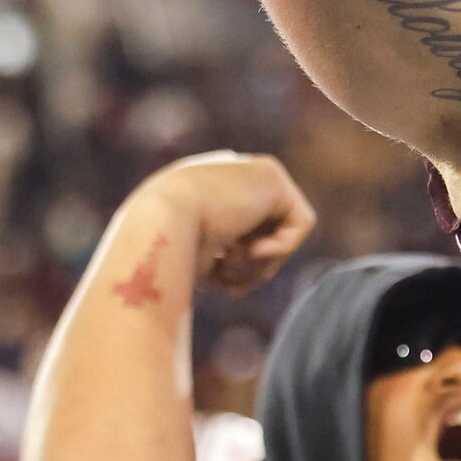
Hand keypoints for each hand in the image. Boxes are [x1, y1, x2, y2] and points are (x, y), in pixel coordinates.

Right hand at [136, 152, 315, 292]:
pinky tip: (251, 247)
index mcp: (204, 196)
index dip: (243, 265)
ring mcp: (249, 172)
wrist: (159, 227)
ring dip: (264, 258)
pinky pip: (301, 222)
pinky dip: (283, 247)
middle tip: (236, 283)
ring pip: (283, 229)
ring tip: (233, 259)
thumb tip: (261, 271)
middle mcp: (228, 180)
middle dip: (256, 265)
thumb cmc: (170, 253)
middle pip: (266, 233)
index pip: (243, 234)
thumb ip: (233, 261)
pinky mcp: (271, 174)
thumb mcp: (204, 264)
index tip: (233, 288)